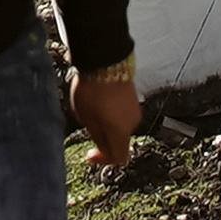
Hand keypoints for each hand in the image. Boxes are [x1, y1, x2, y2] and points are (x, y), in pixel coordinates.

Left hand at [71, 59, 139, 177]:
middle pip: (119, 142)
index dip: (103, 160)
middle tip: (86, 127)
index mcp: (121, 131)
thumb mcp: (86, 117)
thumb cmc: (92, 88)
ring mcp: (135, 109)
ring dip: (106, 126)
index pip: (118, 158)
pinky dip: (111, 115)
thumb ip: (96, 136)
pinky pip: (122, 114)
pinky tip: (98, 102)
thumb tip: (101, 148)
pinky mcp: (134, 98)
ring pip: (120, 127)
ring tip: (90, 110)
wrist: (104, 58)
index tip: (90, 154)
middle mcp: (132, 123)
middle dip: (103, 139)